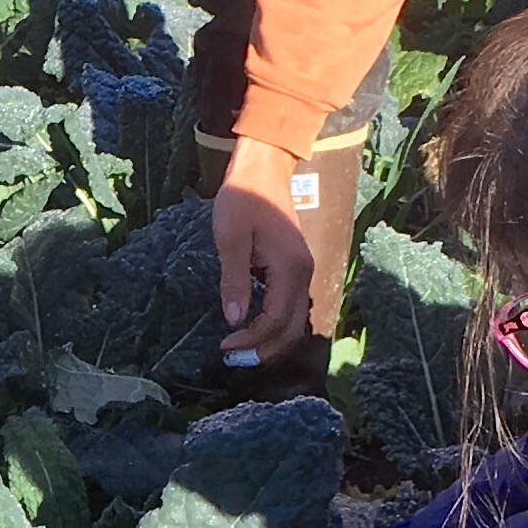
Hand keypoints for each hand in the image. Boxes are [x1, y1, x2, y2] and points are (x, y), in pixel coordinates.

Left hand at [214, 135, 315, 363]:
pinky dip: (274, 326)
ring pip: (294, 322)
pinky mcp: (295, 269)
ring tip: (241, 350)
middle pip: (291, 329)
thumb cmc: (243, 198)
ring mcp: (302, 272)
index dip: (252, 340)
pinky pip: (290, 309)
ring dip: (270, 341)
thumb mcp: (230, 238)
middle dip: (264, 350)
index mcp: (290, 268)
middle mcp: (303, 274)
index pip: (276, 320)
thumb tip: (235, 320)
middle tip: (232, 358)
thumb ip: (234, 279)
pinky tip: (252, 329)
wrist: (264, 169)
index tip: (225, 346)